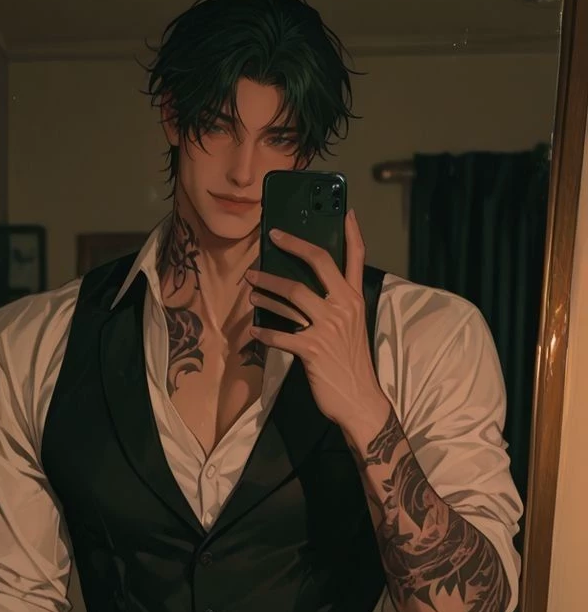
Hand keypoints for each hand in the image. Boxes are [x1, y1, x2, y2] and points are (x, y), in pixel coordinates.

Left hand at [245, 210, 386, 431]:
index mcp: (355, 300)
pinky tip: (254, 332)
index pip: (356, 257)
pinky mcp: (312, 350)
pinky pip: (280, 335)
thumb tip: (304, 293)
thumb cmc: (351, 365)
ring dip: (266, 288)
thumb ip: (334, 307)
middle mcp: (344, 307)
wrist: (360, 401)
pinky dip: (264, 333)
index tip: (344, 210)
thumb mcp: (350, 329)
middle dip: (292, 246)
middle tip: (271, 237)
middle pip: (317, 263)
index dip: (350, 232)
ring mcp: (328, 327)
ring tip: (251, 288)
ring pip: (292, 293)